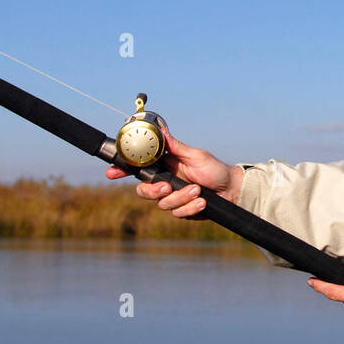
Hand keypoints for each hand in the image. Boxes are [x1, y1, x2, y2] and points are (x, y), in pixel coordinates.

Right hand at [104, 129, 244, 215]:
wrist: (231, 190)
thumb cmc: (215, 169)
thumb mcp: (196, 156)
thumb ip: (176, 147)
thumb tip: (162, 131)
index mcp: (165, 166)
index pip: (139, 168)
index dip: (122, 170)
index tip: (111, 173)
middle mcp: (165, 182)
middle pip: (143, 191)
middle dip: (153, 191)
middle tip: (167, 186)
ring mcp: (172, 198)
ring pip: (162, 204)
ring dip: (182, 198)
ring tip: (198, 190)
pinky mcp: (181, 211)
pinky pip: (177, 213)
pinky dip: (191, 208)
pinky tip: (202, 202)